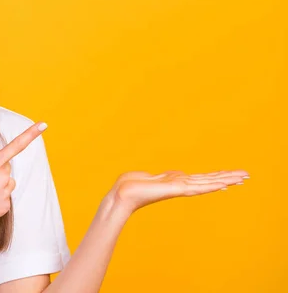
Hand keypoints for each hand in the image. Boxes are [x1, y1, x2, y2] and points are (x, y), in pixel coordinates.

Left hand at [106, 169, 249, 213]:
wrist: (121, 194)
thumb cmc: (131, 186)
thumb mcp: (152, 177)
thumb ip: (166, 176)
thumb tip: (177, 174)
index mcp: (176, 182)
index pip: (201, 179)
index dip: (216, 177)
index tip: (231, 176)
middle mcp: (180, 185)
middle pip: (208, 180)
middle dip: (227, 177)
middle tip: (246, 175)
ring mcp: (179, 188)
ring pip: (207, 183)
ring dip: (225, 180)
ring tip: (242, 178)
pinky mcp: (175, 190)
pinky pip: (197, 187)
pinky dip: (212, 185)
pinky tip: (224, 184)